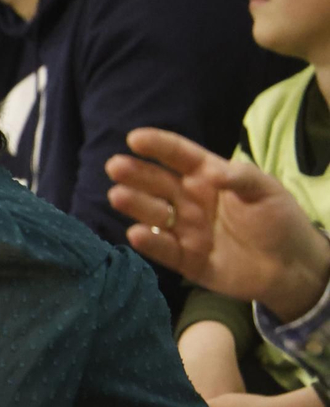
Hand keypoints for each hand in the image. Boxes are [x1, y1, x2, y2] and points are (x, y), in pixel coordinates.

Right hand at [106, 129, 329, 320]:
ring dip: (135, 204)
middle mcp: (190, 201)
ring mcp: (185, 230)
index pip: (179, 157)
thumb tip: (213, 173)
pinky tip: (137, 233)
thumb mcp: (268, 191)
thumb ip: (242, 177)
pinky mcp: (185, 259)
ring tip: (118, 196)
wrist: (292, 268)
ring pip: (154, 214)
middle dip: (136, 174)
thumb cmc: (279, 220)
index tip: (135, 139)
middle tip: (115, 166)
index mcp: (207, 177)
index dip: (158, 147)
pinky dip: (149, 242)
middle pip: (158, 183)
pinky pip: (163, 249)